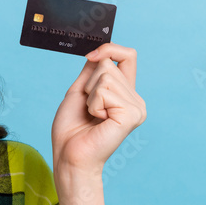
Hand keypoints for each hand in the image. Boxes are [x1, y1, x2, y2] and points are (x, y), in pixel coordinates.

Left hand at [51, 43, 145, 173]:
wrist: (69, 155)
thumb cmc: (71, 129)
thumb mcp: (80, 92)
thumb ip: (91, 71)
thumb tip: (100, 51)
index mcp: (125, 93)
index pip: (128, 56)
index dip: (109, 49)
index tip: (90, 56)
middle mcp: (135, 99)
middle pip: (109, 65)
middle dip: (89, 84)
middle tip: (88, 109)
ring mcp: (136, 107)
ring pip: (106, 76)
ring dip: (90, 96)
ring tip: (92, 116)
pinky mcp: (132, 114)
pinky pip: (105, 91)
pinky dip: (93, 104)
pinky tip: (98, 121)